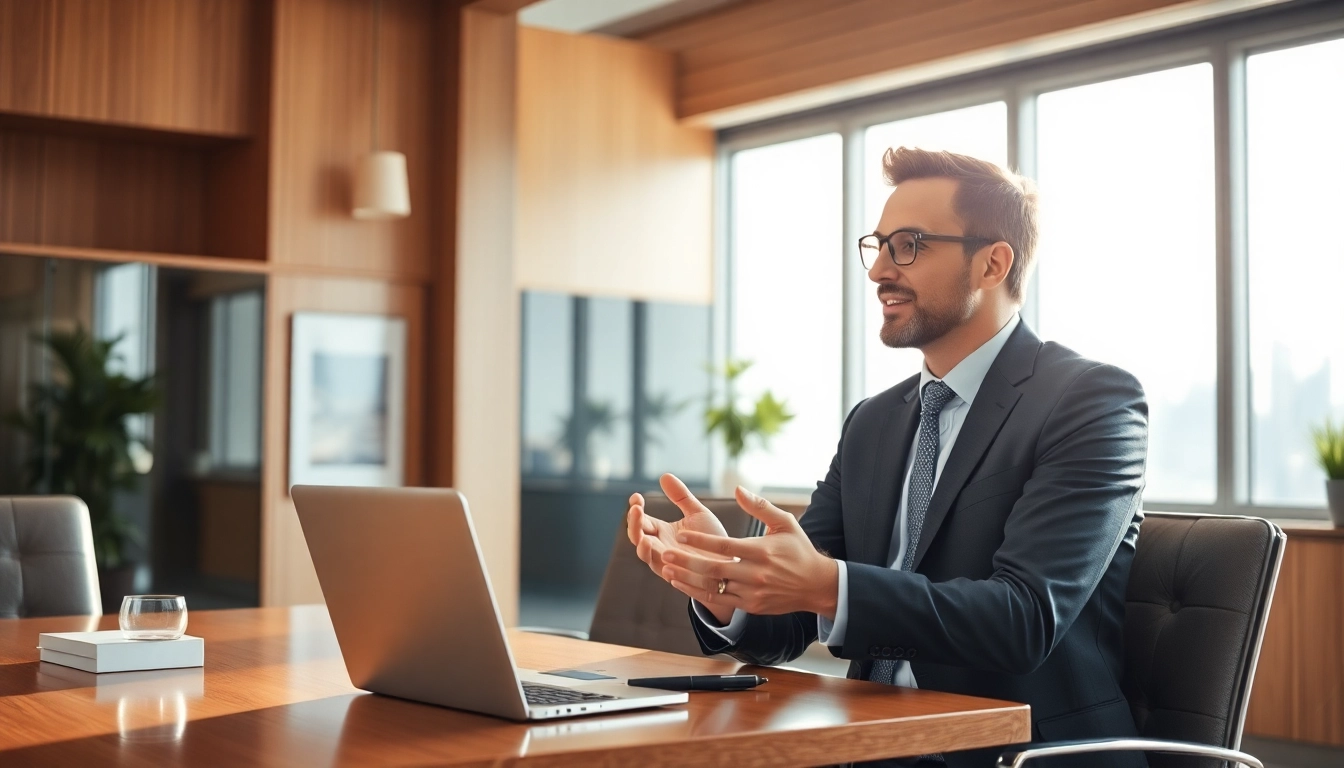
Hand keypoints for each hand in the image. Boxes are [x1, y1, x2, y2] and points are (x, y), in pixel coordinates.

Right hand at [626, 474, 732, 621]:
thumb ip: (681, 496)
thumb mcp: (697, 513)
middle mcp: (659, 546)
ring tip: (643, 534)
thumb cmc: (714, 539)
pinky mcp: (676, 574)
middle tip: (637, 508)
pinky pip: (662, 569)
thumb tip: (664, 475)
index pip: (641, 518)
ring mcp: (666, 561)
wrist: (732, 563)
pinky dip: (655, 559)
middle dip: (633, 522)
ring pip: (644, 553)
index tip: (636, 497)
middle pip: (637, 535)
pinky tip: (655, 548)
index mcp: (661, 531)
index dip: (635, 508)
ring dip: (640, 542)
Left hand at [660, 486, 838, 619]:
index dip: (700, 541)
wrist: (816, 585)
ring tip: (666, 568)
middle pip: (714, 568)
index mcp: (762, 551)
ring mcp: (753, 592)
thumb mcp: (785, 523)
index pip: (725, 546)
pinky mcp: (751, 606)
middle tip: (665, 553)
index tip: (681, 534)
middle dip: (686, 561)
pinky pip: (719, 600)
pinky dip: (698, 593)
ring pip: (713, 587)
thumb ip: (759, 506)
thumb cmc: (798, 549)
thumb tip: (737, 488)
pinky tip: (681, 583)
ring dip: (687, 578)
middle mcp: (756, 574)